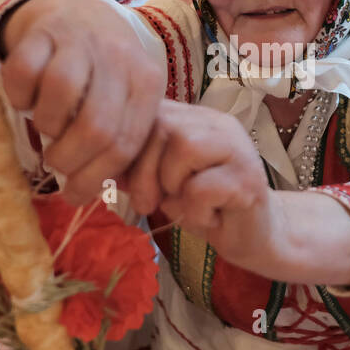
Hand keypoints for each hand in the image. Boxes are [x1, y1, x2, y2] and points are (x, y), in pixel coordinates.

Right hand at [0, 0, 163, 205]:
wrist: (77, 14)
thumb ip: (124, 142)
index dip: (96, 178)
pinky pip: (23, 73)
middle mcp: (119, 58)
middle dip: (69, 159)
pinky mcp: (42, 30)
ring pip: (60, 97)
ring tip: (45, 126)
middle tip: (56, 163)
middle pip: (96, 127)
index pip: (126, 144)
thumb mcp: (125, 101)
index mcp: (147, 83)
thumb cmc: (103, 72)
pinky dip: (19, 96)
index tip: (74, 195)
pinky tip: (25, 99)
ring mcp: (80, 40)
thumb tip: (127, 201)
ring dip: (45, 125)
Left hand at [124, 100, 274, 267]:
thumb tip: (95, 159)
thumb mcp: (160, 182)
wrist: (253, 236)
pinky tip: (208, 218)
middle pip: (162, 126)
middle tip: (149, 202)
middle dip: (144, 171)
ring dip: (172, 186)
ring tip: (184, 204)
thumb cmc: (204, 206)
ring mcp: (238, 148)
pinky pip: (201, 188)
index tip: (123, 179)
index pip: (148, 112)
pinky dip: (194, 211)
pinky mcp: (248, 180)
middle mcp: (218, 123)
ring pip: (184, 147)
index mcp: (195, 118)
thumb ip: (135, 165)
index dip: (127, 146)